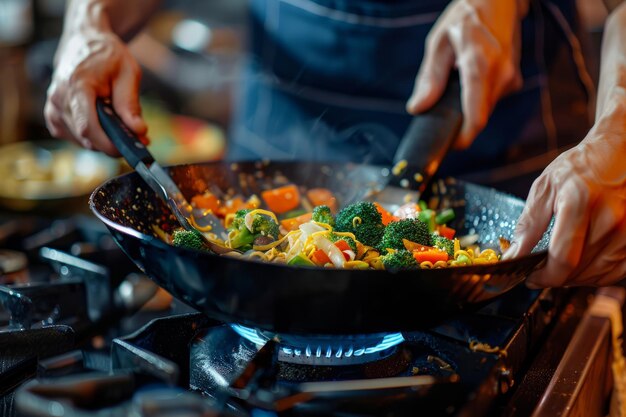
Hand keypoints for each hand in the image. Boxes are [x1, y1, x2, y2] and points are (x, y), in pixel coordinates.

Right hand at [45, 29, 146, 154]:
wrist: (83, 43)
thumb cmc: (107, 56)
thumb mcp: (128, 73)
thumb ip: (130, 104)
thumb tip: (138, 131)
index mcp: (77, 86)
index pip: (88, 127)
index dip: (110, 143)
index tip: (131, 147)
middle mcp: (59, 99)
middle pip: (87, 137)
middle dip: (114, 142)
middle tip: (137, 135)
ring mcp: (53, 110)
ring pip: (83, 141)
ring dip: (105, 138)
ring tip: (118, 119)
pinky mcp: (53, 117)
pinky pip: (77, 138)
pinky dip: (94, 135)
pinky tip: (103, 120)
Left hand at [406, 0, 525, 148]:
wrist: (501, 0)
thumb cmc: (466, 17)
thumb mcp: (439, 42)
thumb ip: (429, 78)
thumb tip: (418, 108)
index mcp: (480, 65)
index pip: (476, 116)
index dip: (463, 137)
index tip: (450, 145)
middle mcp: (501, 75)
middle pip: (479, 116)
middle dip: (460, 121)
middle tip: (440, 111)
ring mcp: (511, 78)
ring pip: (484, 109)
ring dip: (467, 107)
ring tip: (454, 85)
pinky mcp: (514, 80)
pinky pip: (490, 99)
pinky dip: (476, 97)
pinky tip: (468, 78)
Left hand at [504, 100, 625, 286]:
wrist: (620, 150)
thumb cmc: (581, 167)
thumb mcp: (545, 188)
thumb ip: (528, 225)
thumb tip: (514, 255)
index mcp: (580, 202)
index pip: (563, 258)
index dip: (544, 277)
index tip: (531, 278)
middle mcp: (611, 217)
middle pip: (580, 270)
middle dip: (556, 277)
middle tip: (542, 270)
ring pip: (599, 275)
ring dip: (576, 278)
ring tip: (562, 264)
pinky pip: (619, 271)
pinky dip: (598, 274)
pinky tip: (585, 263)